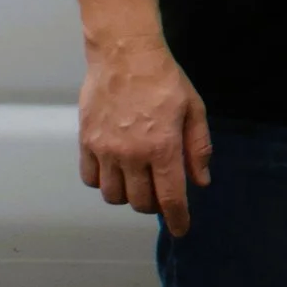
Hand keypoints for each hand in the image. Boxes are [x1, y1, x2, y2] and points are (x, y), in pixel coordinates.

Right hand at [80, 35, 210, 236]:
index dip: (177, 219)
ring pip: (113, 195)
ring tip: (140, 181)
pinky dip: (103, 183)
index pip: (170, 197)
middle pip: (139, 202)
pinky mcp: (86, 143)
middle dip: (153, 206)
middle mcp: (131, 154)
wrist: (125, 56)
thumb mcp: (194, 110)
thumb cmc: (166, 80)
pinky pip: (90, 179)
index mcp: (163, 147)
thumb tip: (201, 182)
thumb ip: (198, 148)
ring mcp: (105, 150)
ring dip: (128, 196)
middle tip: (163, 194)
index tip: (180, 231)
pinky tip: (116, 172)